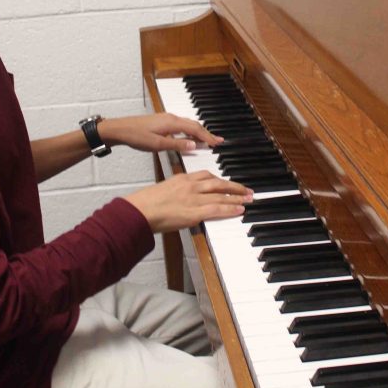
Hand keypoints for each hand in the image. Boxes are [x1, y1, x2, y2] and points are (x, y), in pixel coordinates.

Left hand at [97, 113, 221, 153]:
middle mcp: (171, 118)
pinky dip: (189, 131)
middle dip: (206, 133)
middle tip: (217, 141)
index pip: (195, 129)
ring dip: (198, 132)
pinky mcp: (162, 121)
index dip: (207, 136)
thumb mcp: (158, 144)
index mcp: (172, 122)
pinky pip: (181, 125)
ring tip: (207, 140)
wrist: (120, 129)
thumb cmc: (136, 136)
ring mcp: (166, 119)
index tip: (217, 143)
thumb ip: (177, 145)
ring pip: (187, 124)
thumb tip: (194, 146)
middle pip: (194, 125)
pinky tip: (189, 137)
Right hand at [124, 171, 252, 231]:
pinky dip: (230, 208)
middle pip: (218, 183)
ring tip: (248, 198)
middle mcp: (191, 186)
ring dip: (237, 197)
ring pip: (221, 195)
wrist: (139, 211)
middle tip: (247, 190)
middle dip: (234, 186)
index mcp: (182, 178)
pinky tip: (240, 209)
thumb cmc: (145, 204)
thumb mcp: (162, 191)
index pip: (206, 175)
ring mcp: (194, 198)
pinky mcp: (195, 212)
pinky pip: (217, 209)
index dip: (220, 179)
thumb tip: (181, 200)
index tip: (227, 182)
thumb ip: (175, 192)